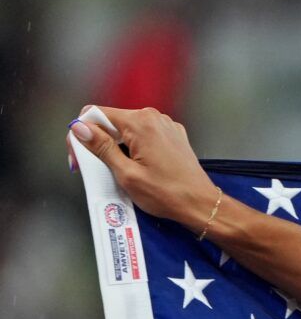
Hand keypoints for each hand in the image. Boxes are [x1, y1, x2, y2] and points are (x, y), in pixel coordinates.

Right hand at [65, 105, 221, 231]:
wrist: (202, 205)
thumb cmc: (167, 195)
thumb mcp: (126, 174)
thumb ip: (101, 148)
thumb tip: (79, 127)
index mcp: (140, 123)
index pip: (95, 113)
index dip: (82, 134)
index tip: (79, 156)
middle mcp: (154, 117)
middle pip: (111, 121)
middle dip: (99, 141)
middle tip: (95, 168)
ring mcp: (166, 125)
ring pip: (127, 129)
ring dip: (117, 146)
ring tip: (118, 171)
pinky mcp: (173, 135)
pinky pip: (144, 135)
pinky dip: (135, 147)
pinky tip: (137, 167)